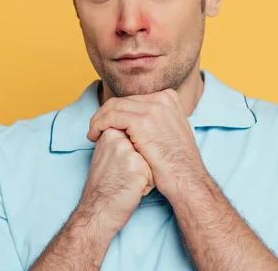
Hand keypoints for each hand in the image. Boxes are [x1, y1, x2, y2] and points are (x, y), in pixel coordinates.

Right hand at [78, 127, 154, 234]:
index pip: (136, 136)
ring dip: (145, 172)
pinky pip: (154, 173)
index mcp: (110, 133)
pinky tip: (133, 189)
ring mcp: (129, 152)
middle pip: (144, 147)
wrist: (97, 211)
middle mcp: (119, 139)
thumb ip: (118, 139)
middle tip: (121, 175)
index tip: (116, 166)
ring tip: (128, 182)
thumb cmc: (104, 186)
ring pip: (150, 159)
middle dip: (140, 162)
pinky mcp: (139, 167)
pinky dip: (147, 184)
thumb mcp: (105, 154)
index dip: (131, 154)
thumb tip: (138, 132)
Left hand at [86, 89, 206, 201]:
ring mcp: (153, 108)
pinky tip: (94, 137)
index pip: (133, 99)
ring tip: (92, 133)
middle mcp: (163, 98)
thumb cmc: (176, 162)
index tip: (109, 124)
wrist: (185, 178)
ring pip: (113, 106)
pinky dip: (98, 125)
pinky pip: (110, 117)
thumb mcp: (171, 131)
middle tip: (95, 129)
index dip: (117, 111)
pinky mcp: (142, 121)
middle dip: (105, 114)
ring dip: (98, 119)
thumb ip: (158, 119)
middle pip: (122, 100)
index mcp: (169, 98)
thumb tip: (137, 117)